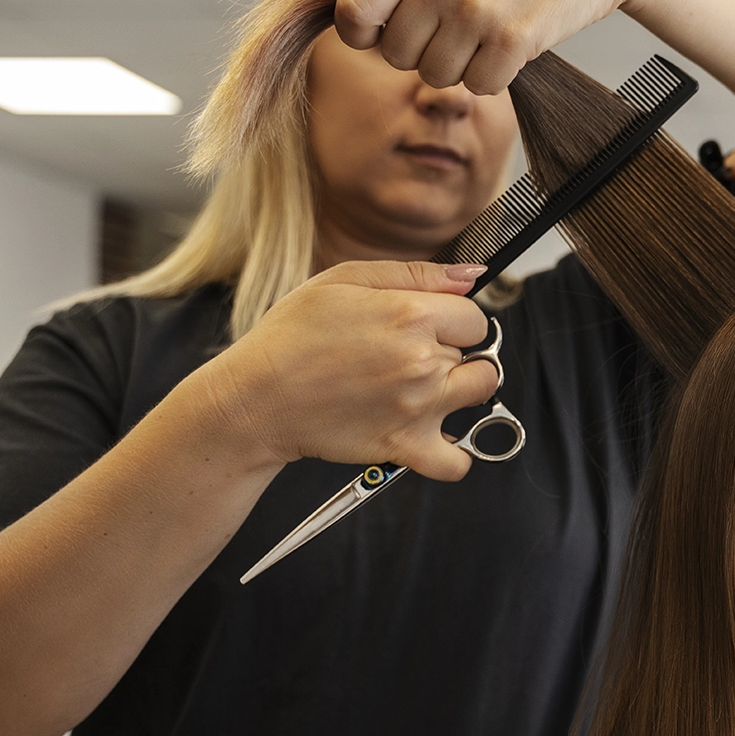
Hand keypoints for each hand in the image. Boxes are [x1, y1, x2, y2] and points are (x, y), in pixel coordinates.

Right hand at [203, 261, 499, 480]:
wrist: (257, 398)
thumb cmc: (291, 337)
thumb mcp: (344, 280)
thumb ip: (417, 274)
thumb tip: (472, 277)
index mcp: (410, 315)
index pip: (476, 318)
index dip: (454, 321)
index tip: (428, 328)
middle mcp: (422, 361)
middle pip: (476, 355)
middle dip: (450, 353)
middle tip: (408, 358)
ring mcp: (419, 407)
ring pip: (478, 395)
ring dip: (458, 392)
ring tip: (421, 389)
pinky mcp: (406, 447)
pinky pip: (458, 461)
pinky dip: (454, 455)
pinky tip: (433, 436)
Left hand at [335, 0, 641, 95]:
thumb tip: (356, 22)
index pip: (353, 10)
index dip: (361, 34)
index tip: (381, 35)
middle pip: (398, 57)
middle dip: (423, 53)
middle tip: (456, 31)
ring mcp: (478, 12)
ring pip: (439, 77)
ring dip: (462, 66)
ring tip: (487, 33)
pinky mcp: (515, 41)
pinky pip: (481, 86)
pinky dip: (495, 76)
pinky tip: (512, 45)